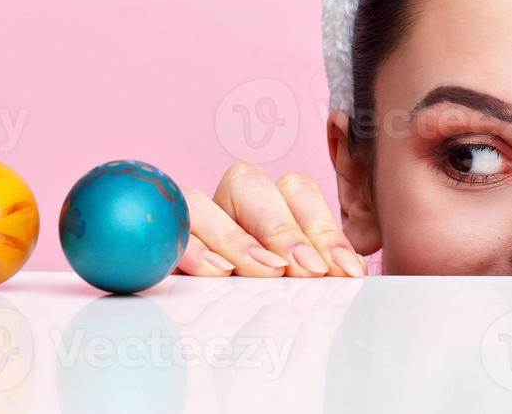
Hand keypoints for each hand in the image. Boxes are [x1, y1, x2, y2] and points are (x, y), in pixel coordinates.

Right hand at [174, 162, 368, 277]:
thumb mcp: (298, 276)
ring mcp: (190, 217)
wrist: (208, 324)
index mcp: (270, 199)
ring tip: (267, 271)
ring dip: (238, 239)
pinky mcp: (160, 240)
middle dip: (283, 230)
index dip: (324, 230)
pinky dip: (194, 250)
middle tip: (307, 270)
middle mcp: (228, 199)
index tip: (344, 270)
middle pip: (251, 186)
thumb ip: (322, 263)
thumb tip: (352, 270)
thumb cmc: (261, 291)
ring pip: (204, 203)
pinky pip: (171, 231)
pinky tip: (216, 272)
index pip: (298, 194)